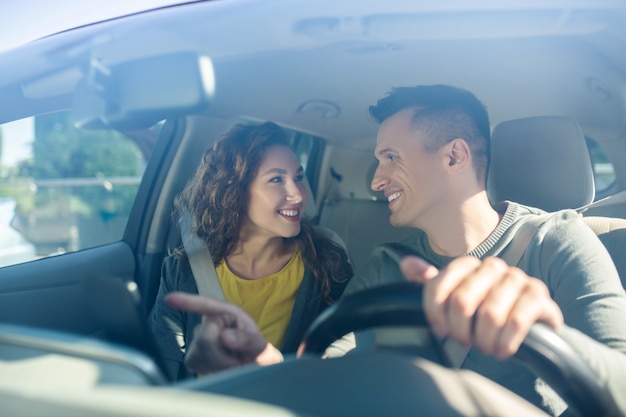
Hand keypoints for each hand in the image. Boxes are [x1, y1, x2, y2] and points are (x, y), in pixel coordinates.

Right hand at [165, 292, 282, 374]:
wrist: (253, 369)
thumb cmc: (259, 353)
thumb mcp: (261, 346)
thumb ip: (248, 340)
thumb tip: (225, 337)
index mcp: (227, 313)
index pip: (206, 305)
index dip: (188, 301)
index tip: (170, 298)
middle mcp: (210, 323)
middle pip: (204, 340)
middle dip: (222, 356)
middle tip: (237, 361)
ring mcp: (199, 340)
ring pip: (198, 354)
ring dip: (217, 365)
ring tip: (231, 364)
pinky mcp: (192, 356)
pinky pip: (193, 364)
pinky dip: (209, 371)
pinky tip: (220, 369)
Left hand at [400, 256, 562, 358]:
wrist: (529, 324)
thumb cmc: (484, 311)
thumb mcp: (454, 299)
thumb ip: (430, 283)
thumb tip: (407, 263)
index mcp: (467, 265)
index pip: (437, 286)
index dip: (434, 314)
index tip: (440, 330)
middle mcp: (492, 266)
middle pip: (461, 301)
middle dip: (460, 330)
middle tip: (465, 341)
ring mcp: (518, 279)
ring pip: (490, 314)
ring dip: (484, 340)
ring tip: (485, 347)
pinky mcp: (538, 296)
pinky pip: (516, 321)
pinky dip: (505, 342)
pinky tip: (502, 350)